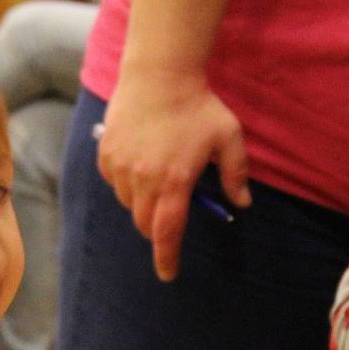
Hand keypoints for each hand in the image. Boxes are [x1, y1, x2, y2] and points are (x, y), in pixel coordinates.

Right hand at [97, 71, 249, 280]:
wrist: (159, 74)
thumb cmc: (198, 106)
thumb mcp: (228, 138)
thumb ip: (235, 174)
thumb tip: (242, 203)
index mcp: (175, 181)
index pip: (167, 233)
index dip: (167, 258)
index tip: (168, 275)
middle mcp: (144, 180)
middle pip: (146, 225)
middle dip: (159, 229)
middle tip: (172, 211)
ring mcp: (121, 169)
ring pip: (130, 205)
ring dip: (144, 204)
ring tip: (158, 176)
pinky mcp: (106, 157)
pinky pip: (116, 185)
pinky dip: (128, 185)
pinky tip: (141, 162)